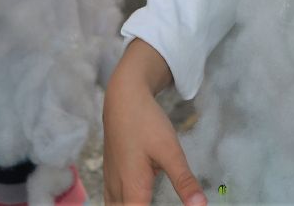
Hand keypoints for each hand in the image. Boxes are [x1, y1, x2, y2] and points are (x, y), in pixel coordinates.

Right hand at [103, 39, 206, 205]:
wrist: (123, 98)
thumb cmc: (146, 122)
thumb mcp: (170, 150)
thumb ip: (184, 181)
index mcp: (133, 191)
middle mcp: (117, 193)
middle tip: (164, 200)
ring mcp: (110, 185)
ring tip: (152, 199)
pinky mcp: (109, 178)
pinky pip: (113, 203)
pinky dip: (125, 205)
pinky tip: (137, 201)